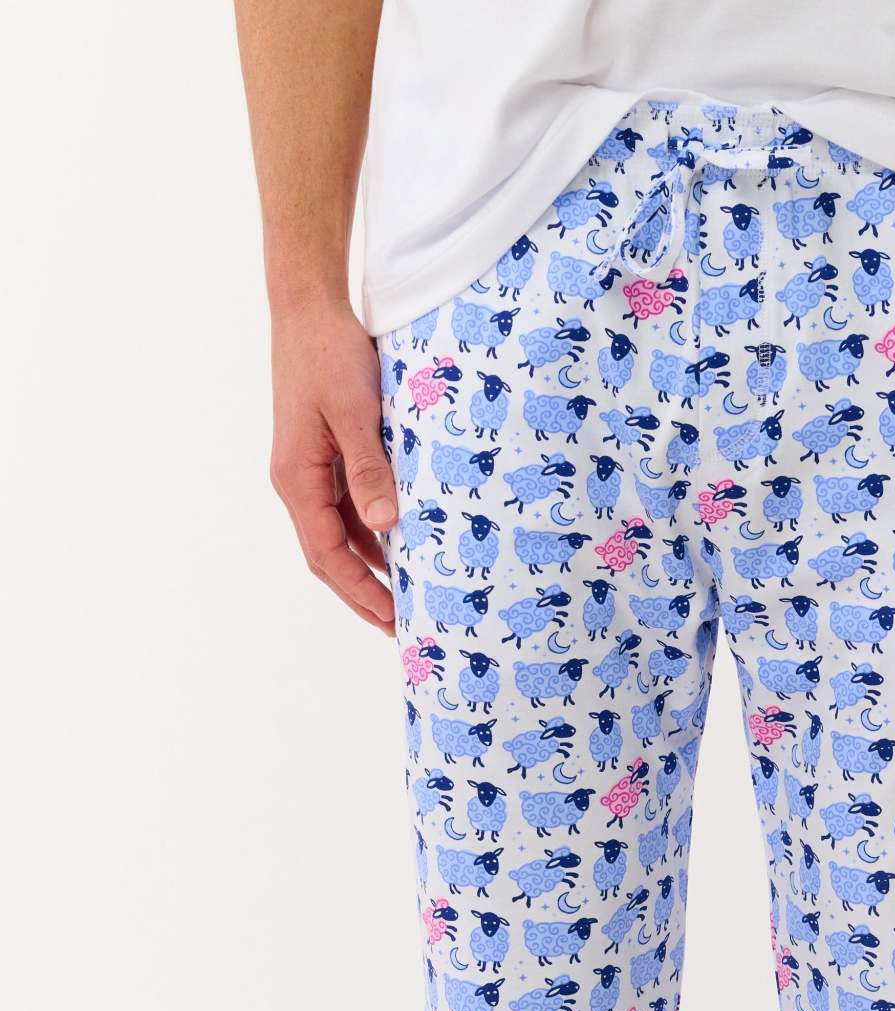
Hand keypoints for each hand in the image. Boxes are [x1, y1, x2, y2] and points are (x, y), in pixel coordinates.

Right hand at [268, 298, 397, 630]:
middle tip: (402, 625)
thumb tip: (385, 527)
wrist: (310, 309)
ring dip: (369, 568)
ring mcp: (310, 471)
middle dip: (362, 593)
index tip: (391, 619)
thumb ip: (369, 470)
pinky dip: (371, 535)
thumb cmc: (330, 354)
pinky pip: (347, 509)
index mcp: (297, 478)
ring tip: (405, 597)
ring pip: (338, 535)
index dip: (359, 591)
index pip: (327, 554)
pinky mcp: (325, 457)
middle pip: (328, 555)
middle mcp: (297, 482)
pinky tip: (399, 548)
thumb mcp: (355, 413)